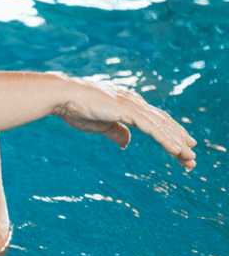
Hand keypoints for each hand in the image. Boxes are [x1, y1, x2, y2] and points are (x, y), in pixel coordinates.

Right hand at [52, 74, 196, 169]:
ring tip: (189, 158)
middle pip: (165, 123)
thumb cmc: (76, 108)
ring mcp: (133, 105)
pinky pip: (152, 128)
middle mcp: (136, 102)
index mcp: (130, 104)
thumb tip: (127, 143)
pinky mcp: (128, 111)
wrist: (63, 96)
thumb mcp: (100, 125)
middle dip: (180, 140)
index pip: (156, 121)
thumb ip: (116, 132)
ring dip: (178, 143)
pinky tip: (176, 150)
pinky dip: (166, 139)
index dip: (170, 135)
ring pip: (163, 126)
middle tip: (192, 159)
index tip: (181, 149)